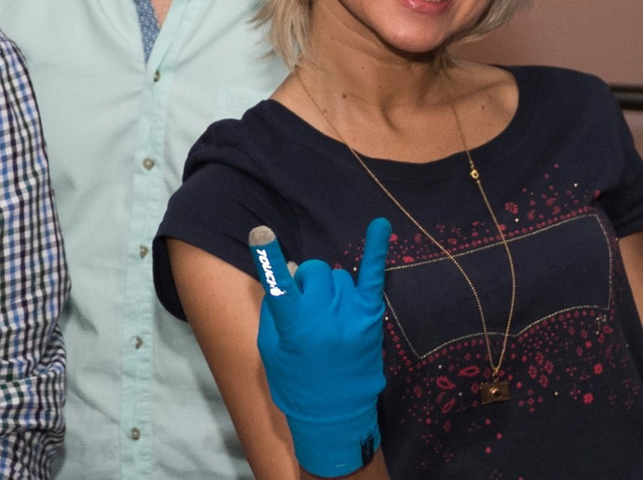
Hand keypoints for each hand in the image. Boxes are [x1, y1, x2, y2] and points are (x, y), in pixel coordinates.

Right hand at [249, 218, 391, 477]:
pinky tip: (380, 225)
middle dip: (306, 282)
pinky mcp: (371, 319)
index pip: (278, 285)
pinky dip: (377, 250)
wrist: (335, 417)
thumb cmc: (295, 382)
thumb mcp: (271, 349)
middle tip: (307, 306)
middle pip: (313, 272)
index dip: (268, 257)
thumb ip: (276, 310)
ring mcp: (351, 317)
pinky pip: (373, 277)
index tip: (262, 232)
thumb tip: (291, 274)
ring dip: (328, 287)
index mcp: (294, 327)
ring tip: (329, 315)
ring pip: (337, 276)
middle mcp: (324, 318)